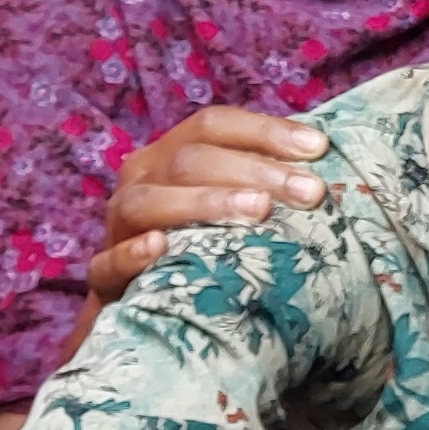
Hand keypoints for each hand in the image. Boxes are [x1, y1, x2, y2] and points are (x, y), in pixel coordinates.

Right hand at [88, 106, 330, 300]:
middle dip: (256, 171)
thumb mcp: (233, 206)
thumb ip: (265, 182)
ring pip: (148, 202)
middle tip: (309, 192)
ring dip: (206, 202)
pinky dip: (133, 254)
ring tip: (258, 211)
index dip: (266, 130)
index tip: (319, 147)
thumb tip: (324, 165)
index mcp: (171, 154)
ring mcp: (118, 226)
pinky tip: (162, 248)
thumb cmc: (205, 244)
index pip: (214, 124)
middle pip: (191, 160)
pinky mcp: (103, 276)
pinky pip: (108, 263)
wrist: (148, 305)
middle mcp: (141, 180)